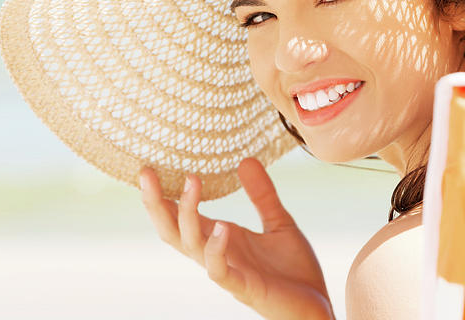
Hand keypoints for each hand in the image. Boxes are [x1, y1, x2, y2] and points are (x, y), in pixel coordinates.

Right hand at [139, 158, 334, 319]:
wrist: (318, 307)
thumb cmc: (294, 271)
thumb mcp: (279, 221)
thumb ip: (261, 194)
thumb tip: (245, 159)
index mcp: (221, 238)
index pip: (180, 216)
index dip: (162, 195)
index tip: (149, 168)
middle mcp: (216, 254)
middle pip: (171, 230)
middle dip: (155, 204)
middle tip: (146, 172)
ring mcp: (228, 271)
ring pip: (190, 245)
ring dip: (186, 214)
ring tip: (191, 180)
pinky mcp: (244, 288)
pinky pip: (219, 271)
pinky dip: (216, 249)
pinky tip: (222, 227)